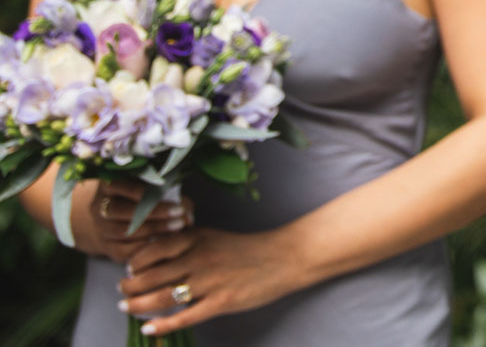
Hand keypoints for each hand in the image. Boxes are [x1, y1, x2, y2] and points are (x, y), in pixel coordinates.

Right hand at [70, 179, 190, 264]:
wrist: (114, 220)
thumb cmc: (141, 198)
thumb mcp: (151, 188)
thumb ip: (169, 194)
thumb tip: (187, 209)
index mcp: (108, 185)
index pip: (121, 186)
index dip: (145, 192)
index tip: (166, 194)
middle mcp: (99, 206)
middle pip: (120, 210)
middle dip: (153, 212)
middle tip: (179, 213)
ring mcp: (100, 228)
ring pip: (122, 231)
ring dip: (153, 230)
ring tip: (177, 226)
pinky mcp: (106, 247)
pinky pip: (123, 250)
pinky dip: (144, 248)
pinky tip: (163, 243)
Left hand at [118, 226, 303, 333]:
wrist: (284, 257)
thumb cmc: (247, 248)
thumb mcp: (213, 236)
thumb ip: (186, 243)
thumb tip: (152, 253)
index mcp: (197, 238)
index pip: (153, 249)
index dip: (135, 261)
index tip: (128, 268)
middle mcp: (199, 258)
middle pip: (151, 275)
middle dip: (130, 286)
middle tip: (122, 291)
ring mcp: (209, 282)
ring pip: (162, 297)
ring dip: (138, 305)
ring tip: (126, 308)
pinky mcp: (220, 302)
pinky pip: (183, 317)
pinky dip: (162, 325)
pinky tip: (148, 328)